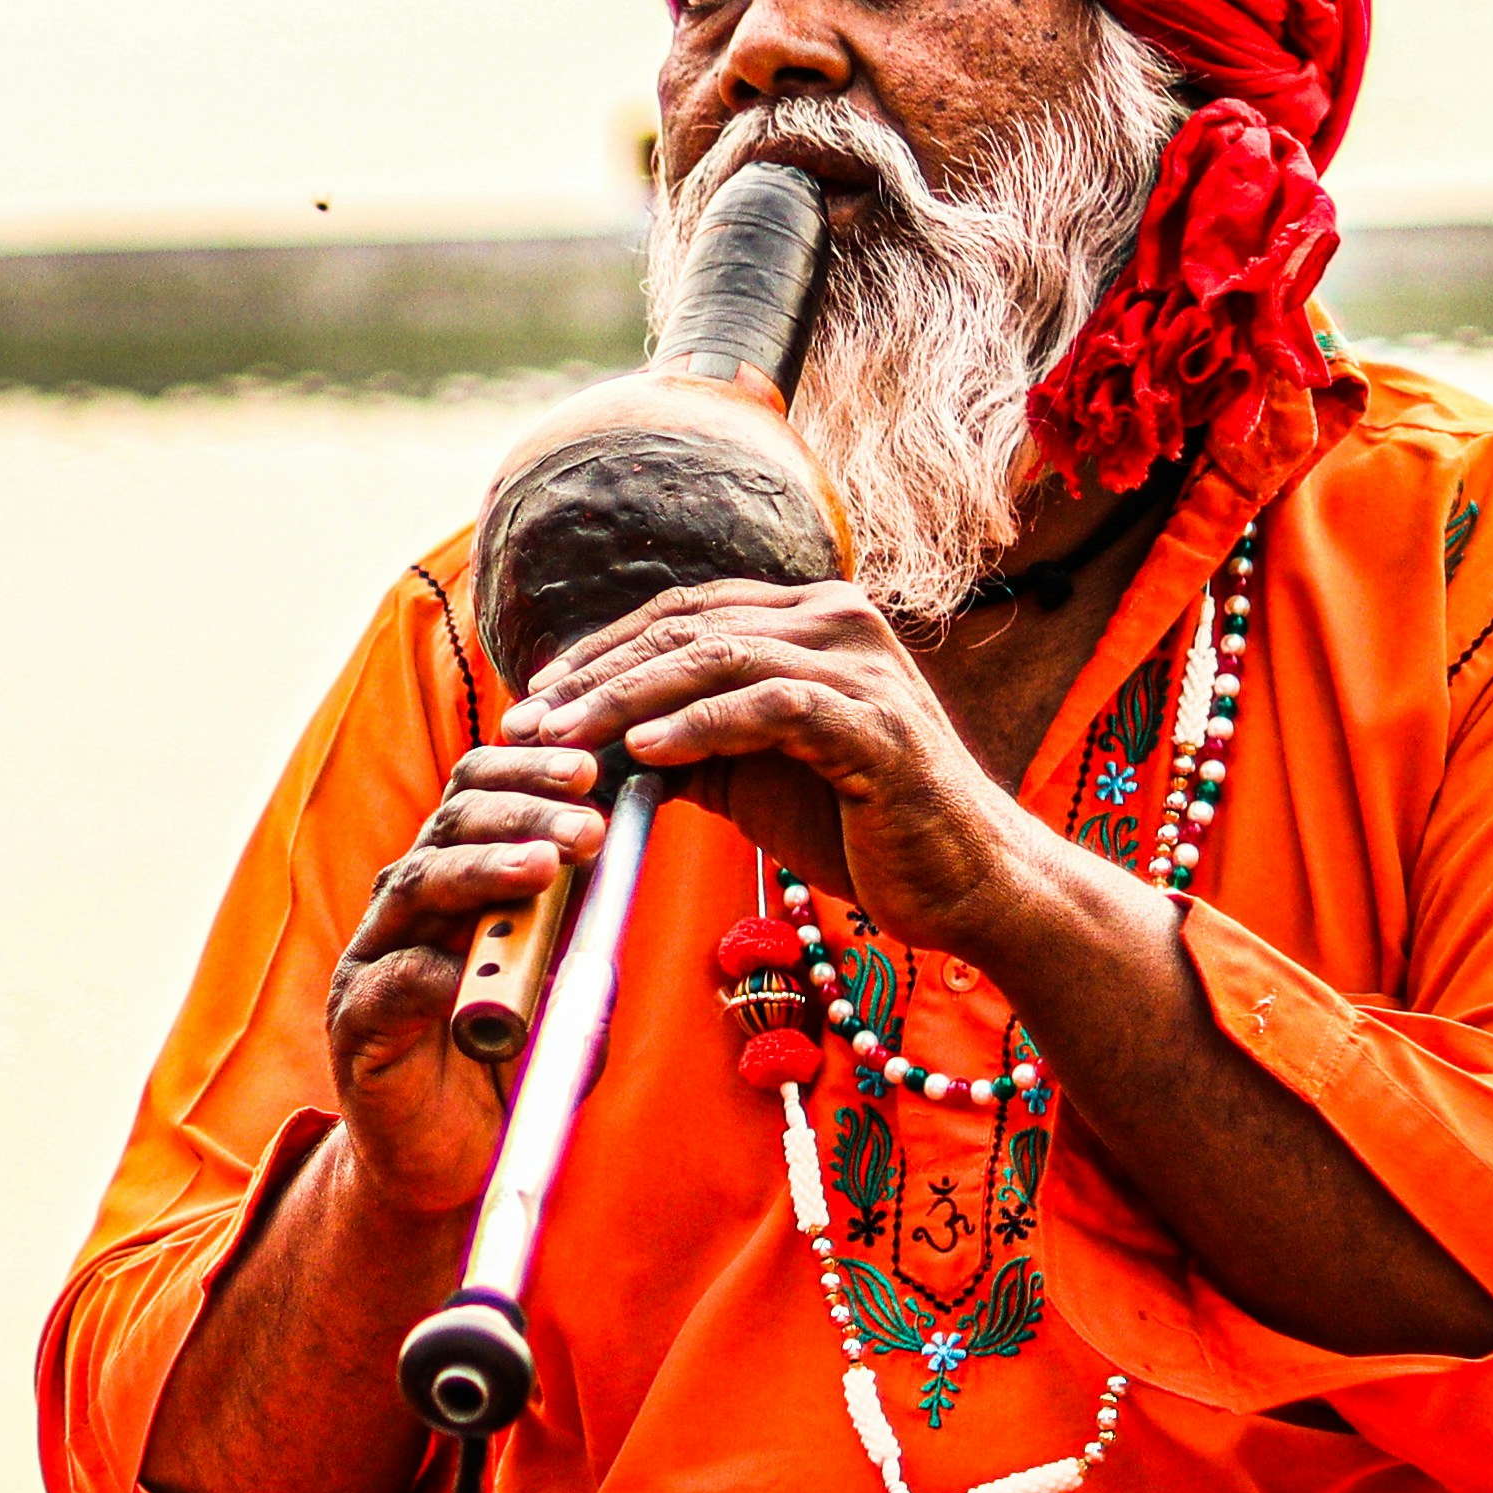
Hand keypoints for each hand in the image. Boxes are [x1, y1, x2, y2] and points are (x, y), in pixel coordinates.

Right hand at [324, 745, 611, 1213]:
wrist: (445, 1159)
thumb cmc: (505, 1065)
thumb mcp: (563, 991)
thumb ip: (583, 939)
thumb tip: (626, 876)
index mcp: (457, 883)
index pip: (481, 795)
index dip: (530, 771)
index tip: (594, 766)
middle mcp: (410, 906)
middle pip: (451, 825)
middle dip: (521, 808)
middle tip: (585, 817)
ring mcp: (376, 957)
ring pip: (419, 885)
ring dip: (485, 869)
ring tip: (545, 863)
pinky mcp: (358, 1021)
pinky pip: (391, 981)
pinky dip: (431, 971)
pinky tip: (467, 970)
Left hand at [507, 579, 1070, 956]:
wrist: (965, 880)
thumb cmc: (856, 824)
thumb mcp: (752, 772)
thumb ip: (682, 741)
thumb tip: (582, 741)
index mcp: (812, 618)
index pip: (684, 612)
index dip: (601, 649)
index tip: (534, 694)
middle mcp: (840, 621)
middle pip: (688, 628)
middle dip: (596, 675)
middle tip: (527, 720)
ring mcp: (862, 668)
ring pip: (718, 658)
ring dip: (627, 698)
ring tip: (563, 737)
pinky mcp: (875, 724)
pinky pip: (768, 709)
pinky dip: (698, 726)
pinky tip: (644, 751)